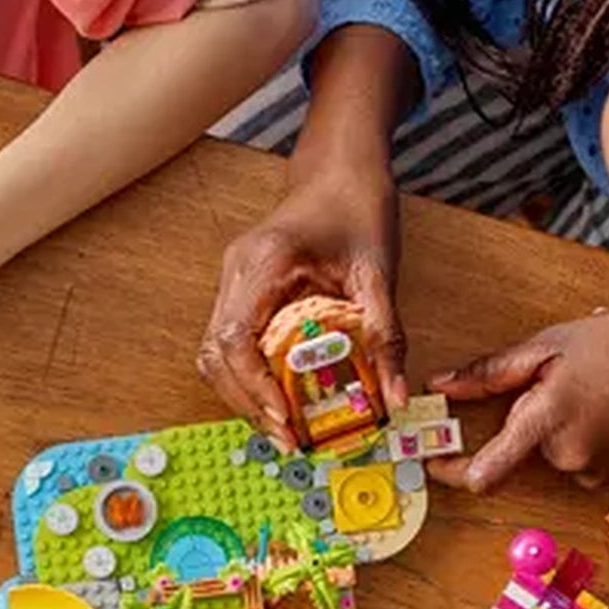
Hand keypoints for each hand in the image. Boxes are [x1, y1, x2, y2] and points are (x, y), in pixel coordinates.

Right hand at [199, 167, 405, 438]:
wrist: (340, 170)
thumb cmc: (358, 208)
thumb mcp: (379, 273)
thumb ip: (385, 337)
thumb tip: (393, 399)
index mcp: (264, 263)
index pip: (234, 338)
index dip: (252, 387)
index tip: (283, 420)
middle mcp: (236, 273)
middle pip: (215, 354)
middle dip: (245, 403)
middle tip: (286, 439)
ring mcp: (232, 281)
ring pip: (214, 354)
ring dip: (242, 395)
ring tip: (281, 427)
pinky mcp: (239, 291)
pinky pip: (229, 344)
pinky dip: (247, 377)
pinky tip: (277, 397)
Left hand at [430, 310, 608, 492]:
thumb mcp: (553, 343)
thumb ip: (492, 372)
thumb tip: (441, 387)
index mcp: (544, 422)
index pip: (482, 474)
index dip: (450, 471)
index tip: (433, 459)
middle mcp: (566, 457)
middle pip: (520, 449)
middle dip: (527, 421)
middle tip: (559, 381)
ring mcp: (594, 471)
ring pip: (551, 451)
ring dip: (557, 426)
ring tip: (594, 387)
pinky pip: (579, 457)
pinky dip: (583, 434)